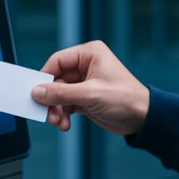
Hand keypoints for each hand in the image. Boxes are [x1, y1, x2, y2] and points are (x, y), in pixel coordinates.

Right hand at [31, 40, 149, 135]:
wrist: (143, 118)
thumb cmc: (126, 99)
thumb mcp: (90, 95)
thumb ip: (61, 93)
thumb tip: (38, 92)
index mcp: (90, 54)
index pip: (58, 61)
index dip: (45, 76)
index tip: (36, 92)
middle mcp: (86, 65)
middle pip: (56, 79)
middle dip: (52, 99)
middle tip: (48, 113)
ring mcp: (85, 82)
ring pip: (59, 94)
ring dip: (57, 109)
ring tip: (59, 122)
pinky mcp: (85, 97)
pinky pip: (66, 103)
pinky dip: (63, 114)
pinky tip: (65, 124)